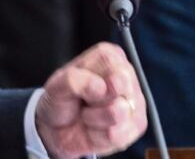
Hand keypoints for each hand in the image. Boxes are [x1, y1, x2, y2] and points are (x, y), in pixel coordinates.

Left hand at [35, 42, 147, 157]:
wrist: (59, 130)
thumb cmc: (62, 101)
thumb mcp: (56, 85)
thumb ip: (75, 80)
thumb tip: (101, 87)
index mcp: (109, 57)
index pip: (108, 61)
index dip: (89, 78)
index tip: (79, 85)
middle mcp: (127, 75)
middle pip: (119, 85)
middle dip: (94, 99)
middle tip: (85, 101)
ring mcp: (136, 100)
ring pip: (117, 112)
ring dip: (94, 119)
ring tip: (88, 115)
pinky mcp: (138, 125)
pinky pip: (119, 135)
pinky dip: (99, 136)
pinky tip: (95, 129)